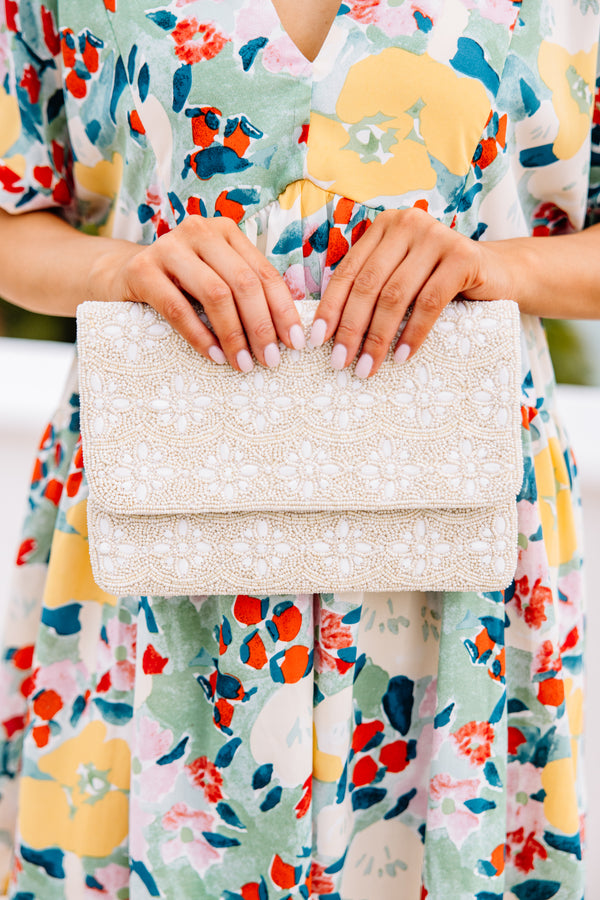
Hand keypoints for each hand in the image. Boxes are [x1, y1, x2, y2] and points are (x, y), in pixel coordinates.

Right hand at [89, 216, 304, 371]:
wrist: (121, 275)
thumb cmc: (180, 284)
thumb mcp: (216, 279)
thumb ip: (246, 292)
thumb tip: (288, 333)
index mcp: (225, 232)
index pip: (264, 273)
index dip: (283, 310)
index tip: (295, 343)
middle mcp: (199, 232)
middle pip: (243, 283)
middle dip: (262, 326)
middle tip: (270, 360)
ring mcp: (168, 247)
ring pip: (215, 294)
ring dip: (234, 335)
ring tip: (243, 364)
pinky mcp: (142, 269)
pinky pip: (178, 308)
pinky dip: (200, 337)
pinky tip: (215, 356)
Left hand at [309, 208, 512, 376]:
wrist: (499, 274)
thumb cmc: (440, 283)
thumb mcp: (402, 279)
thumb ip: (373, 289)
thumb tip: (329, 332)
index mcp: (384, 227)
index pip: (348, 271)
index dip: (330, 307)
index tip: (317, 341)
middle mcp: (407, 224)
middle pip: (368, 284)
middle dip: (351, 328)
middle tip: (340, 362)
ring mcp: (436, 237)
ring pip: (395, 295)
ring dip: (378, 337)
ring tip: (368, 367)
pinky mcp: (462, 256)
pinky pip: (429, 303)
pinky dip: (412, 334)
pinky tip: (401, 356)